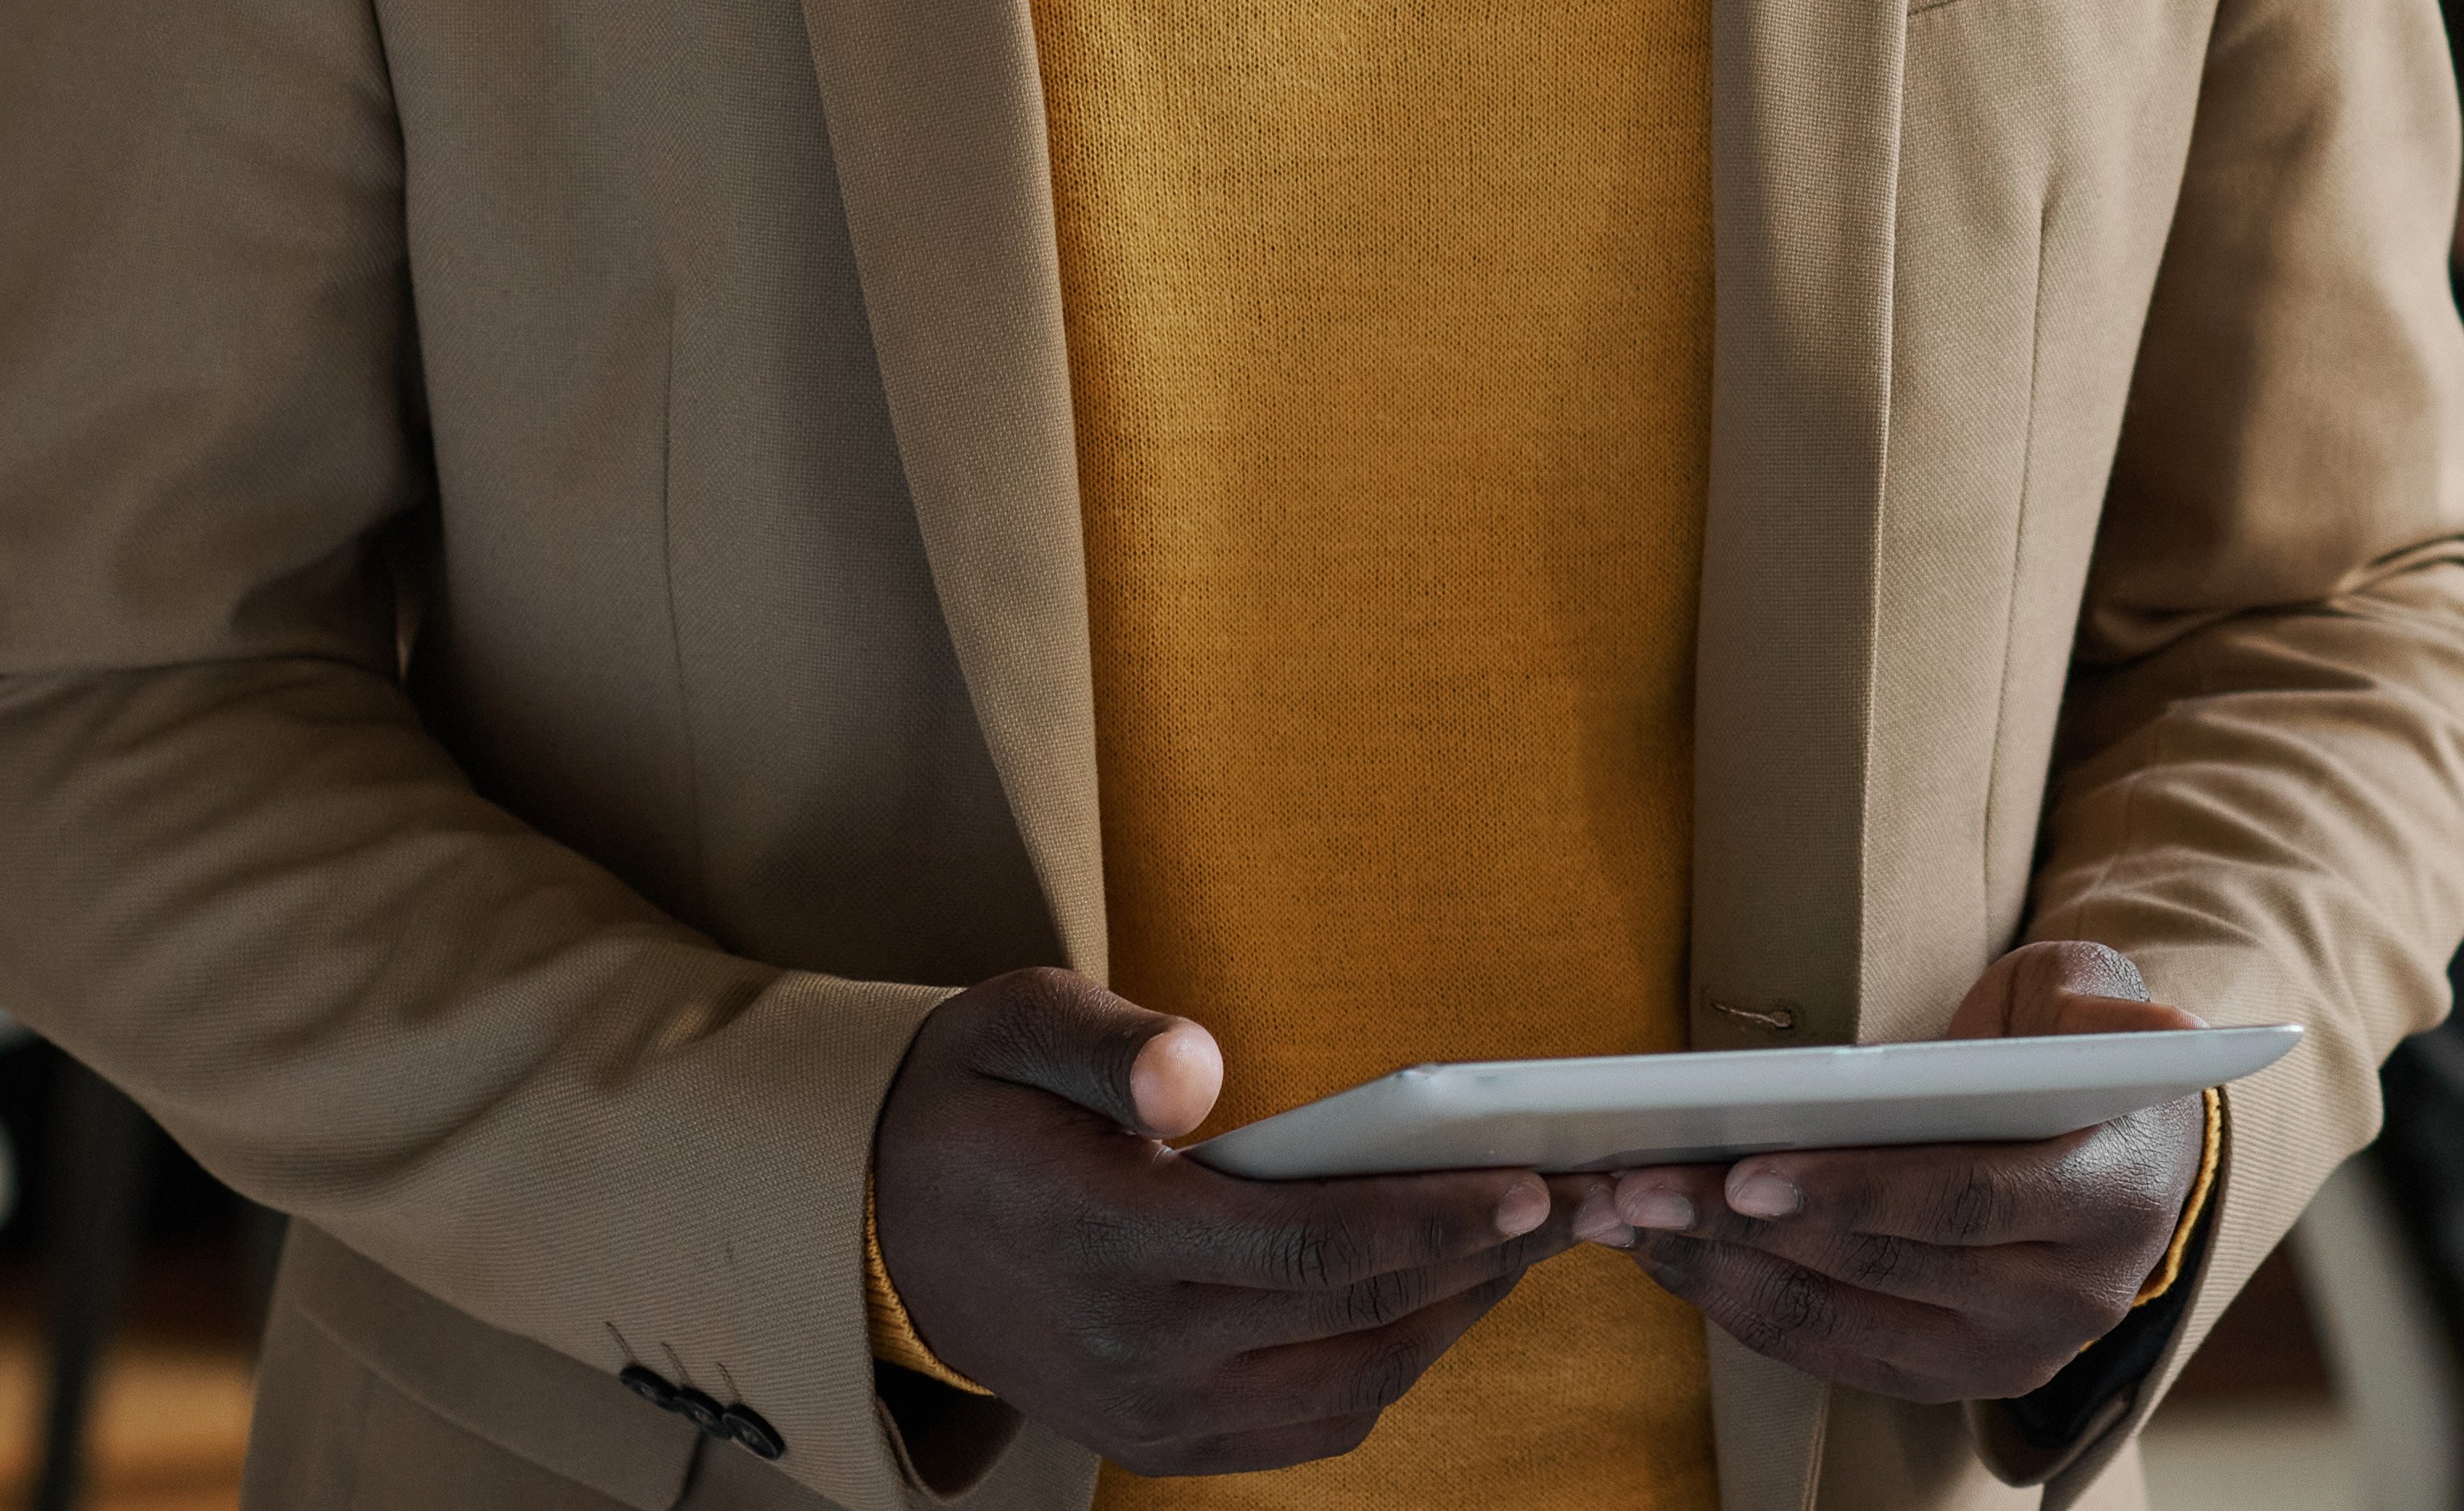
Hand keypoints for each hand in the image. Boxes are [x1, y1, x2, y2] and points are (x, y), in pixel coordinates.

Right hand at [865, 970, 1573, 1474]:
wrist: (877, 1232)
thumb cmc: (970, 1104)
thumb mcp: (1008, 1025)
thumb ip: (1108, 1038)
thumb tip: (1198, 1068)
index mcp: (1105, 1239)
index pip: (1307, 1245)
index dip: (1432, 1219)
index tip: (1535, 1184)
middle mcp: (1133, 1347)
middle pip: (1353, 1318)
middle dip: (1485, 1259)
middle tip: (1586, 1199)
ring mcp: (1149, 1411)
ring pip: (1351, 1386)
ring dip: (1456, 1316)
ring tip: (1534, 1240)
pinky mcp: (1161, 1439)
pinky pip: (1314, 1426)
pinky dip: (1395, 1366)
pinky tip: (1446, 1294)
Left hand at [1587, 939, 2209, 1405]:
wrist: (2118, 1149)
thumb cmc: (2084, 1050)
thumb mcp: (2097, 996)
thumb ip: (2104, 1006)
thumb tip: (2175, 1024)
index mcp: (2110, 1198)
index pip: (1967, 1204)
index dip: (1854, 1190)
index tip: (1747, 1169)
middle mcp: (2067, 1300)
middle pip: (1884, 1267)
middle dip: (1748, 1226)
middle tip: (1639, 1183)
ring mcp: (2005, 1354)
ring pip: (1840, 1320)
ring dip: (1719, 1271)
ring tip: (1625, 1215)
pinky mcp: (1948, 1377)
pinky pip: (1827, 1350)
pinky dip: (1741, 1304)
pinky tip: (1669, 1254)